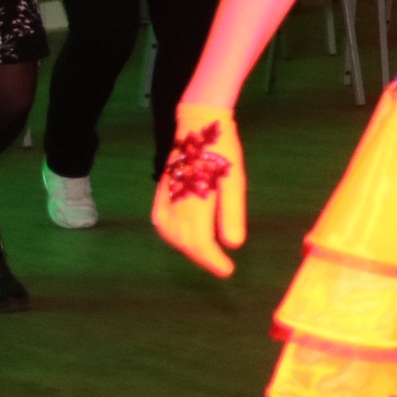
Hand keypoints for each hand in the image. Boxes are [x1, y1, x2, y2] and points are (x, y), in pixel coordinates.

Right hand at [152, 104, 247, 276]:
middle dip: (202, 257)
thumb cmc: (221, 151)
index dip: (213, 261)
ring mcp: (164, 198)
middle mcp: (174, 204)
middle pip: (185, 242)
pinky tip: (182, 238)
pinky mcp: (161, 192)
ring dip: (187, 248)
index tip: (228, 271)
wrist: (197, 125)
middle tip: (221, 266)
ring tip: (206, 256)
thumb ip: (232, 214)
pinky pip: (162, 222)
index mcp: (194, 203)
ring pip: (171, 234)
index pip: (200, 243)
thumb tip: (234, 246)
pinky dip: (172, 235)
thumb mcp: (234, 182)